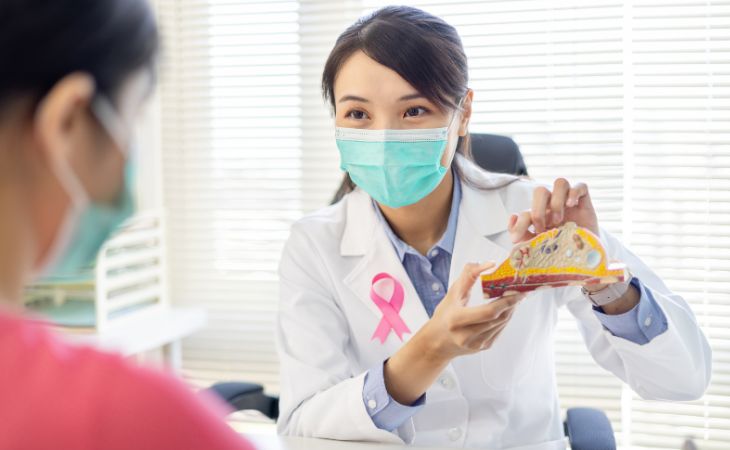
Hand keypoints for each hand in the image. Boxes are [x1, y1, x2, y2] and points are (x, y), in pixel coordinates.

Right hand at [383, 262, 524, 404]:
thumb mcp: (452, 294)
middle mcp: (466, 335)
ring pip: (501, 324)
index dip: (506, 302)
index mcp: (456, 320)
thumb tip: (486, 264)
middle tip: (519, 291)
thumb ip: (468, 277)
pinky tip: (506, 309)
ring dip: (510, 310)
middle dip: (511, 304)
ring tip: (514, 298)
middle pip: (498, 318)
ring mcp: (476, 344)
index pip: (488, 312)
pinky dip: (505, 318)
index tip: (517, 291)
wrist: (437, 342)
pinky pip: (500, 330)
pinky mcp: (483, 347)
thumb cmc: (444, 316)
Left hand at [508, 178, 598, 243]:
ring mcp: (569, 202)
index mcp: (539, 216)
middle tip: (542, 228)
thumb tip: (513, 217)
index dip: (519, 224)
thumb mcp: (539, 247)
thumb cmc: (561, 251)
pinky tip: (571, 206)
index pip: (525, 212)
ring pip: (560, 183)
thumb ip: (523, 235)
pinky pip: (581, 186)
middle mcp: (553, 206)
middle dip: (538, 210)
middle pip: (540, 191)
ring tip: (558, 220)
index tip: (518, 238)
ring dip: (556, 201)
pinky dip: (574, 193)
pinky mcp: (585, 202)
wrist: (585, 260)